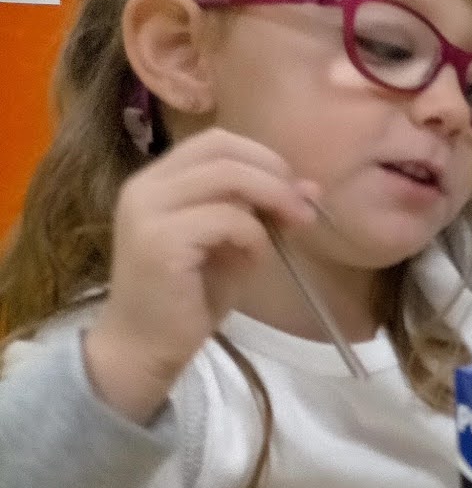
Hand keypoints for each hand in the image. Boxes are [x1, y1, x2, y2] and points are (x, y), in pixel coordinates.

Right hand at [83, 128, 320, 423]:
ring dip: (271, 200)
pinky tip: (254, 261)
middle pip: (223, 150)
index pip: (217, 141)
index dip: (263, 157)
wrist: (147, 347)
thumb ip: (265, 212)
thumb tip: (311, 187)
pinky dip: (254, 237)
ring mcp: (147, 212)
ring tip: (285, 233)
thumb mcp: (236, 245)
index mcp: (158, 181)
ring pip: (227, 177)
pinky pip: (227, 219)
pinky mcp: (160, 241)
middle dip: (274, 175)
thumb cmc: (191, 296)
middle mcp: (145, 187)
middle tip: (303, 208)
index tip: (295, 188)